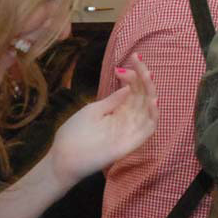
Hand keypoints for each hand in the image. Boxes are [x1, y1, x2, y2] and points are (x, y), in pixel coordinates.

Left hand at [48, 53, 156, 186]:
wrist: (63, 157)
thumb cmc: (75, 133)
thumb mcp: (95, 110)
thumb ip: (114, 100)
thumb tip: (129, 86)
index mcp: (120, 111)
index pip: (135, 89)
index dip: (135, 73)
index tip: (128, 61)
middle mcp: (129, 120)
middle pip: (144, 96)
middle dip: (143, 76)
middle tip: (138, 61)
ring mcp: (131, 131)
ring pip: (149, 109)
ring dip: (151, 91)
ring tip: (147, 75)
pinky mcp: (131, 143)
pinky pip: (148, 129)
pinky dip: (153, 115)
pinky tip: (152, 100)